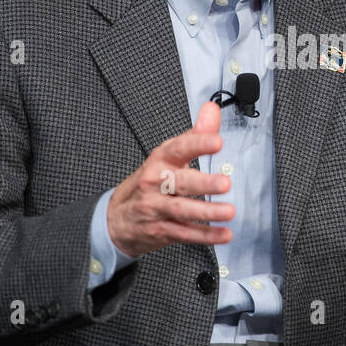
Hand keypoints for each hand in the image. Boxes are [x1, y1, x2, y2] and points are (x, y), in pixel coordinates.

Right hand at [107, 100, 233, 257]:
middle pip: (179, 182)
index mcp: (160, 161)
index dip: (197, 144)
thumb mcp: (167, 156)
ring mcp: (157, 208)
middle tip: (225, 183)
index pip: (178, 149)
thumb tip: (212, 110)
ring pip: (182, 210)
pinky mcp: (162, 230)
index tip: (216, 141)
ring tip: (228, 211)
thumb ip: (195, 134)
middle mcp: (156, 184)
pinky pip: (186, 234)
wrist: (116, 218)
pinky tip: (224, 234)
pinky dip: (206, 235)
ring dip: (207, 211)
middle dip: (203, 183)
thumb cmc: (148, 183)